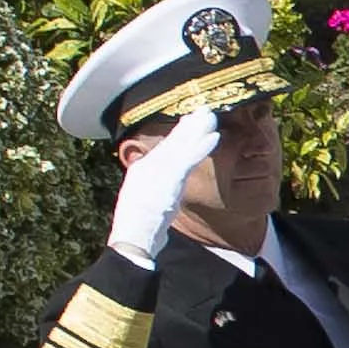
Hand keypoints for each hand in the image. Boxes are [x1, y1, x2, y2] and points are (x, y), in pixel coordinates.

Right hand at [106, 116, 208, 264]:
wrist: (134, 238)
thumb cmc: (139, 226)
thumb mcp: (143, 200)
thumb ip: (155, 187)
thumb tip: (169, 182)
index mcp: (142, 170)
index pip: (164, 147)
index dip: (179, 133)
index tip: (191, 120)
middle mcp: (148, 166)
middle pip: (173, 141)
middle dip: (189, 125)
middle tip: (204, 109)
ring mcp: (157, 172)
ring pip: (181, 145)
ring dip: (197, 130)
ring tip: (211, 116)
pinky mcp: (168, 180)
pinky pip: (188, 159)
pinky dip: (201, 146)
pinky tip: (214, 136)